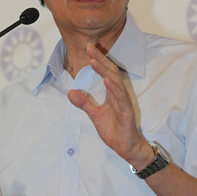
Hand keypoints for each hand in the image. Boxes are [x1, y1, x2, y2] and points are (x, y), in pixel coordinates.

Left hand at [67, 45, 152, 168]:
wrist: (125, 148)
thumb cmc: (114, 130)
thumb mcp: (94, 115)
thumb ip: (84, 103)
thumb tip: (70, 92)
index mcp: (111, 93)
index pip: (105, 72)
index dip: (97, 60)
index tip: (87, 48)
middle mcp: (118, 94)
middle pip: (110, 72)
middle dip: (100, 59)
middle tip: (89, 48)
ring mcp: (124, 102)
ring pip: (116, 82)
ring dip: (105, 71)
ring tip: (95, 61)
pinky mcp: (127, 112)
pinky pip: (121, 98)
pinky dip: (114, 88)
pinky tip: (107, 81)